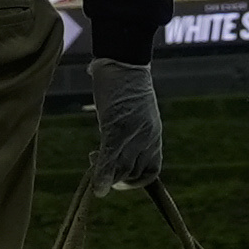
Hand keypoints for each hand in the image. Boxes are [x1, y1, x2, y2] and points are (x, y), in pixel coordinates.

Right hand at [88, 57, 164, 192]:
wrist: (123, 61)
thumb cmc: (125, 82)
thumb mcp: (134, 111)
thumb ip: (130, 128)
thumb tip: (114, 135)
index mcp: (154, 134)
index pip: (151, 170)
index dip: (136, 180)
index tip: (119, 175)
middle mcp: (147, 138)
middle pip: (135, 173)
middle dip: (117, 178)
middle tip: (99, 165)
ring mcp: (133, 135)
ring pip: (123, 171)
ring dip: (107, 175)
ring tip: (94, 160)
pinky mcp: (116, 129)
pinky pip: (109, 160)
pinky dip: (102, 176)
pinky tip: (96, 187)